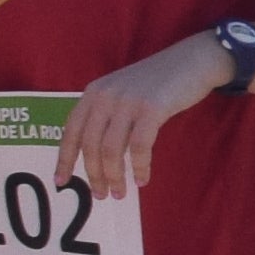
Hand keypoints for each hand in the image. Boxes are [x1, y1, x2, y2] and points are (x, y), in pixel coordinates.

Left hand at [62, 34, 225, 197]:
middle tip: (102, 195)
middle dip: (94, 175)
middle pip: (91, 145)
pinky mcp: (151, 109)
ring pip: (111, 149)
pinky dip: (140, 167)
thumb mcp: (123, 92)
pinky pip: (139, 146)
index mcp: (94, 93)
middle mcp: (105, 96)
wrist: (193, 60)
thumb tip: (95, 154)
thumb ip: (107, 114)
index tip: (61, 181)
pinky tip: (143, 178)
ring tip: (120, 193)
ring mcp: (128, 102)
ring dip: (115, 176)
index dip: (64, 159)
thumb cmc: (159, 81)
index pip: (71, 131)